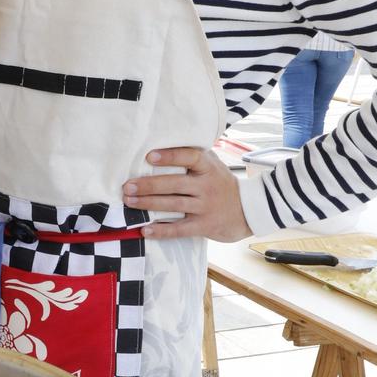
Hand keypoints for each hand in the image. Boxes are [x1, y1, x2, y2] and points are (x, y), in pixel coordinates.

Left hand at [122, 146, 249, 241]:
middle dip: (148, 185)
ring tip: (129, 202)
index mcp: (209, 167)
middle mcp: (207, 186)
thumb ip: (195, 157)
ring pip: (173, 205)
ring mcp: (205, 207)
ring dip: (148, 204)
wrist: (249, 210)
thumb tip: (163, 145)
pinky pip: (179, 229)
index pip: (189, 157)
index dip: (169, 156)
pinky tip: (145, 230)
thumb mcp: (214, 166)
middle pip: (174, 184)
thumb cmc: (223, 184)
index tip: (149, 156)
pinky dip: (161, 230)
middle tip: (127, 186)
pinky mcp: (204, 226)